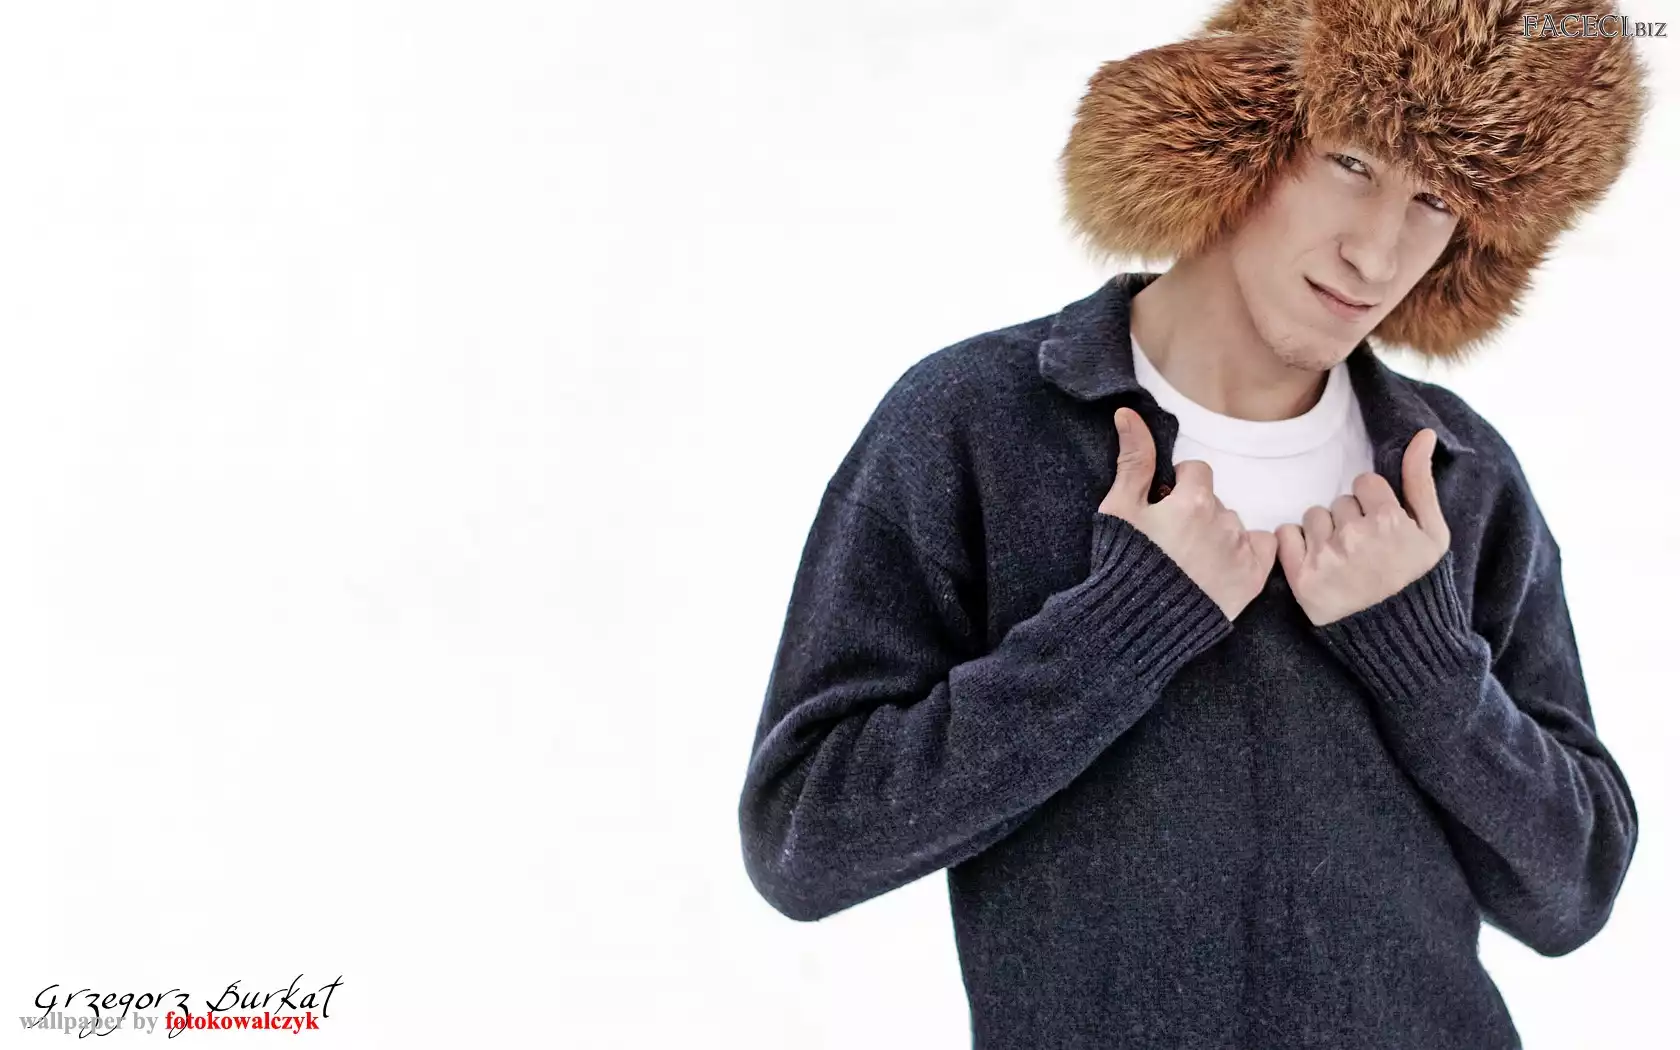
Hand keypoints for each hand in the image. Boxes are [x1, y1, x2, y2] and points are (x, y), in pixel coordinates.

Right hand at [1099, 406, 1277, 622]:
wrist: (1138, 624)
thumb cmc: (1125, 565)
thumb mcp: (1119, 510)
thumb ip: (1133, 460)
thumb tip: (1129, 413)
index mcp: (1193, 500)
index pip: (1197, 473)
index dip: (1178, 489)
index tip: (1164, 511)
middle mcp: (1224, 520)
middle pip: (1216, 501)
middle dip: (1198, 514)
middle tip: (1173, 543)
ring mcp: (1241, 550)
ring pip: (1235, 525)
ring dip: (1219, 535)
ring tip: (1192, 562)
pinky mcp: (1253, 579)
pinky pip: (1263, 547)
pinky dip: (1247, 551)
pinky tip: (1221, 566)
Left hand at [1273, 429, 1450, 626]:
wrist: (1401, 637)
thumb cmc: (1419, 581)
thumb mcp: (1433, 532)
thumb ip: (1420, 480)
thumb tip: (1422, 434)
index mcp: (1389, 520)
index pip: (1365, 484)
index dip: (1374, 505)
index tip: (1381, 528)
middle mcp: (1355, 536)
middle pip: (1339, 502)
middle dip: (1351, 520)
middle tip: (1365, 550)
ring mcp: (1327, 557)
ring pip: (1313, 516)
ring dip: (1324, 532)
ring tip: (1344, 560)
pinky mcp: (1302, 578)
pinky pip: (1285, 535)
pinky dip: (1296, 545)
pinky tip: (1317, 562)